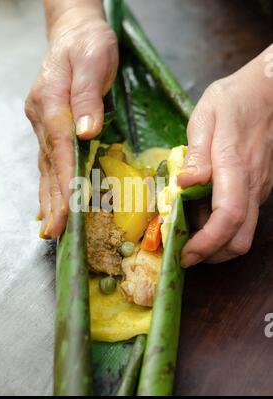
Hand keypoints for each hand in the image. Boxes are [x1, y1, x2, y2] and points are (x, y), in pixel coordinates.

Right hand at [25, 5, 117, 237]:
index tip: (67, 208)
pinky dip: (49, 184)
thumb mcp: (93, 60)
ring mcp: (43, 122)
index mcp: (52, 100)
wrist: (74, 32)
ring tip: (50, 226)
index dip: (64, 180)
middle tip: (55, 231)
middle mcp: (42, 115)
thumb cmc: (88, 44)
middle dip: (53, 199)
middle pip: (49, 163)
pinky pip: (49, 160)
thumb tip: (87, 131)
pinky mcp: (49, 126)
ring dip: (49, 197)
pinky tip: (47, 202)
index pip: (59, 147)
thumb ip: (88, 96)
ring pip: (46, 166)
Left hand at [179, 45, 272, 266]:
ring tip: (186, 234)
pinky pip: (241, 219)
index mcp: (235, 167)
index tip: (184, 254)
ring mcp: (258, 190)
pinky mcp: (257, 188)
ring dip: (214, 244)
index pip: (227, 217)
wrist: (265, 93)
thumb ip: (196, 153)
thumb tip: (185, 183)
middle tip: (182, 252)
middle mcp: (251, 186)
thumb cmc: (232, 102)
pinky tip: (200, 214)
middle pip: (239, 239)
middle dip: (210, 255)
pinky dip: (220, 228)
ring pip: (242, 233)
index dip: (206, 243)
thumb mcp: (206, 118)